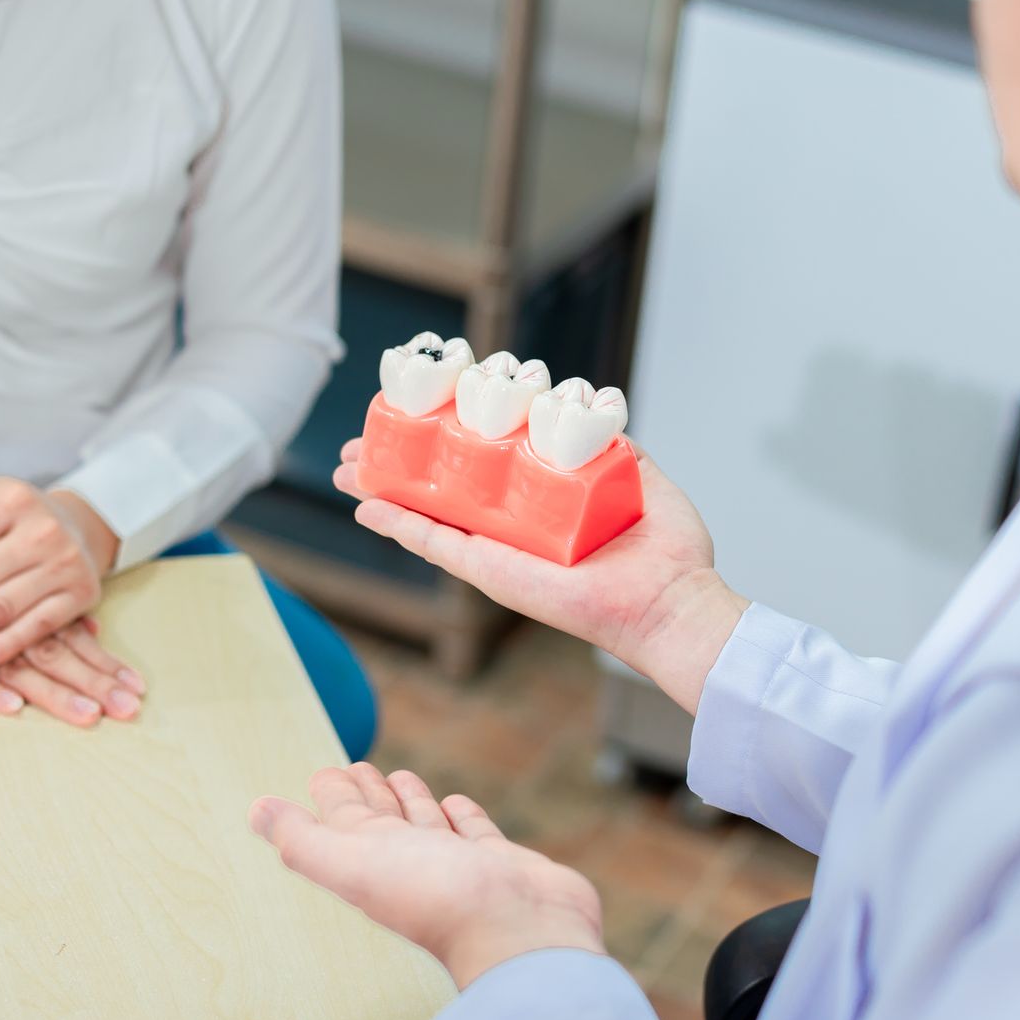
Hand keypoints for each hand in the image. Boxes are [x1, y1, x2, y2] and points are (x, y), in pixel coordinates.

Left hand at [250, 764, 603, 988]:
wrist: (520, 930)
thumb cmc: (439, 900)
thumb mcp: (354, 862)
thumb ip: (303, 840)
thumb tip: (256, 813)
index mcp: (372, 863)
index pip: (344, 820)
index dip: (332, 795)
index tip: (326, 772)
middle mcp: (411, 864)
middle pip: (381, 821)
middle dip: (367, 794)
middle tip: (358, 768)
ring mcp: (456, 865)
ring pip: (425, 825)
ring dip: (411, 801)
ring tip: (401, 779)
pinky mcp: (499, 864)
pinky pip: (475, 833)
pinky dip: (463, 816)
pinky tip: (457, 805)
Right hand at [335, 439, 747, 712]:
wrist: (672, 601)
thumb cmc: (669, 556)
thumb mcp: (642, 482)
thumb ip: (618, 455)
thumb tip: (601, 426)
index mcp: (542, 513)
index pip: (484, 476)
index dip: (448, 446)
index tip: (420, 419)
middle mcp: (512, 534)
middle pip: (439, 494)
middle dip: (398, 467)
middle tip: (364, 444)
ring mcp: (497, 553)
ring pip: (424, 516)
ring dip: (382, 490)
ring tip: (347, 467)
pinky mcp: (492, 572)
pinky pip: (434, 545)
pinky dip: (397, 525)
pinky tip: (365, 505)